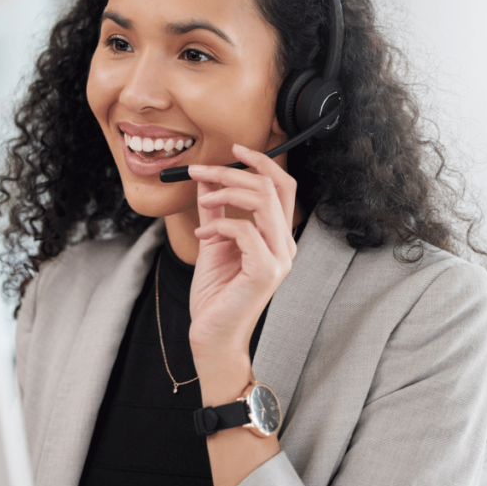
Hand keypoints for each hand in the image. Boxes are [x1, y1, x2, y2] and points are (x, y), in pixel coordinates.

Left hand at [186, 144, 298, 362]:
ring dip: (225, 193)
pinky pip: (245, 230)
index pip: (282, 186)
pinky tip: (203, 237)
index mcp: (277, 237)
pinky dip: (219, 226)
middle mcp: (284, 245)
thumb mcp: (213, 244)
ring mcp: (279, 259)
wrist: (213, 336)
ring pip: (262, 201)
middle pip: (272, 186)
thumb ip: (215, 212)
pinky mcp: (266, 271)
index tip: (235, 150)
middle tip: (202, 172)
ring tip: (203, 202)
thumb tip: (208, 180)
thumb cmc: (216, 296)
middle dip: (233, 172)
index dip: (262, 161)